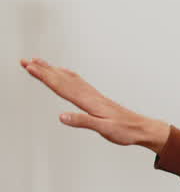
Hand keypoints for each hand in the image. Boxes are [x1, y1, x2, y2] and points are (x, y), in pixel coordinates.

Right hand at [19, 58, 169, 151]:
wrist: (142, 128)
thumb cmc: (125, 131)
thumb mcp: (104, 129)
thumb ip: (83, 122)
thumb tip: (62, 117)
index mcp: (89, 102)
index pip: (62, 87)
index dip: (45, 77)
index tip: (29, 67)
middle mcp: (90, 96)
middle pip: (62, 79)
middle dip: (43, 70)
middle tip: (25, 61)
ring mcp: (93, 96)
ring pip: (69, 79)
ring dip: (53, 70)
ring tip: (38, 62)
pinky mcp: (97, 99)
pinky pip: (78, 82)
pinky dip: (67, 75)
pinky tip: (64, 73)